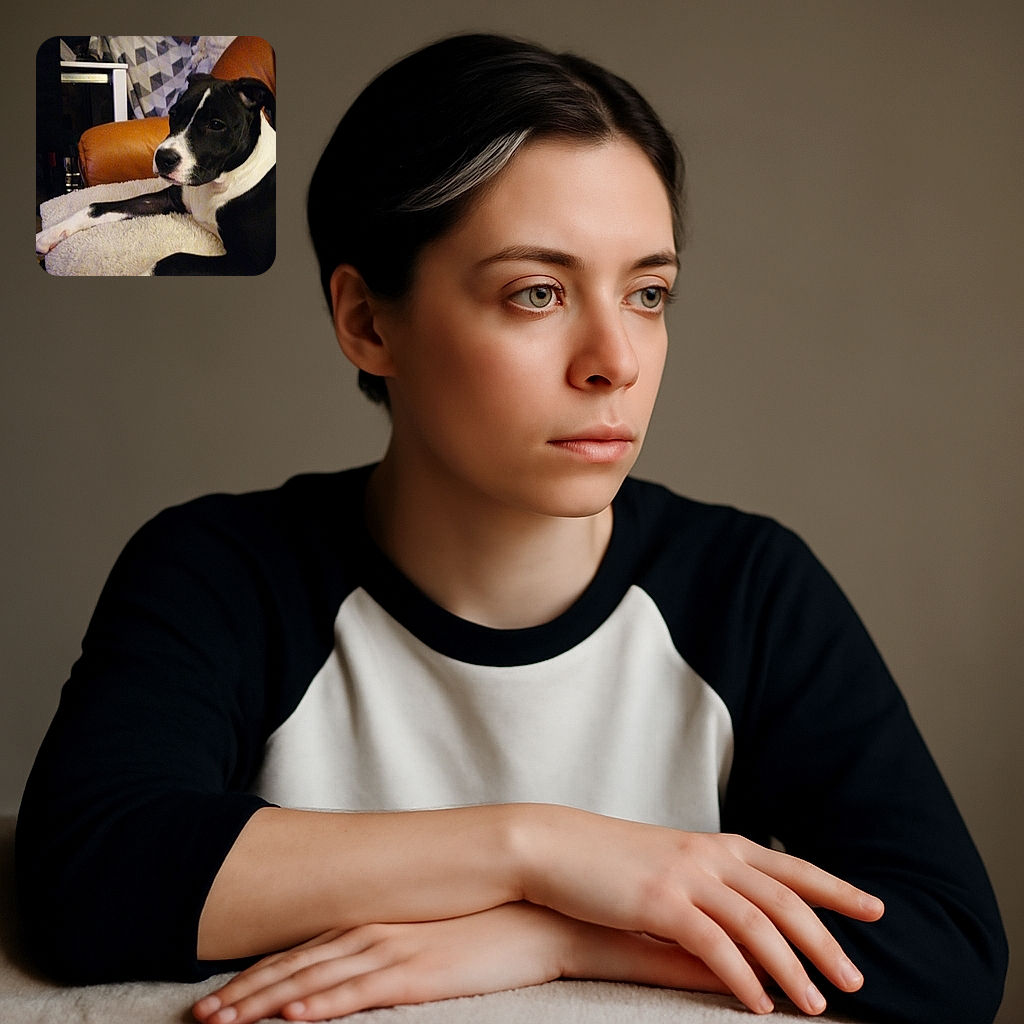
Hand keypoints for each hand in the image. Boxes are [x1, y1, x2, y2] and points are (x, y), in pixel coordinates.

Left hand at [192, 901, 742, 1023]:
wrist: (534, 915)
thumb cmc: (484, 931)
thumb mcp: (429, 941)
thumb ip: (394, 952)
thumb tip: (367, 971)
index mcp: (374, 926)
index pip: (303, 954)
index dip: (258, 976)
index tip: (219, 997)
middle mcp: (374, 933)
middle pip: (296, 966)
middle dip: (245, 992)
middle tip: (199, 1016)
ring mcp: (393, 950)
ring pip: (314, 980)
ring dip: (264, 1002)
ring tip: (221, 1021)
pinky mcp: (417, 972)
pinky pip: (360, 992)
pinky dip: (321, 1004)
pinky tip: (290, 1019)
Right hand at [516, 807, 883, 1015]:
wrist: (555, 847)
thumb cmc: (610, 861)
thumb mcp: (668, 863)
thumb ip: (710, 886)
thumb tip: (745, 923)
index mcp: (716, 844)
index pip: (790, 867)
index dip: (835, 888)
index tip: (876, 908)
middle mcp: (709, 855)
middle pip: (786, 899)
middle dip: (827, 940)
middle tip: (858, 979)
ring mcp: (686, 876)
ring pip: (758, 925)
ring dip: (792, 968)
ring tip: (817, 1005)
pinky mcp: (660, 902)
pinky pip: (714, 946)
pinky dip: (743, 978)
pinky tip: (758, 1005)